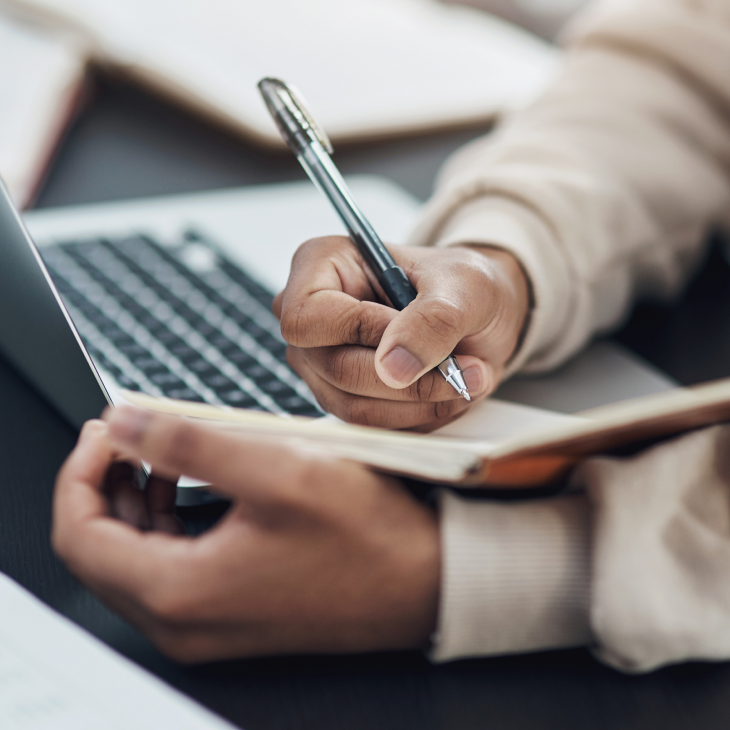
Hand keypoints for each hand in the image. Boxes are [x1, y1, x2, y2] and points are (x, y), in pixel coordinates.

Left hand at [52, 409, 439, 662]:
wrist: (421, 581)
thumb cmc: (365, 535)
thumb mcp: (276, 471)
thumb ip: (188, 443)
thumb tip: (124, 424)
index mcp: (182, 592)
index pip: (79, 535)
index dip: (79, 473)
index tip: (104, 433)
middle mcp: (183, 622)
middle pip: (99, 550)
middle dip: (102, 484)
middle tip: (123, 436)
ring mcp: (205, 624)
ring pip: (131, 559)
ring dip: (132, 501)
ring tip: (154, 454)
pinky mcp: (228, 613)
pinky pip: (168, 569)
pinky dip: (163, 523)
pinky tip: (188, 487)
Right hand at [273, 238, 529, 430]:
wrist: (480, 317)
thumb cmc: (463, 287)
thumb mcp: (465, 288)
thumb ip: (432, 320)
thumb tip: (393, 368)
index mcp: (322, 266)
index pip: (308, 317)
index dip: (362, 332)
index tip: (420, 336)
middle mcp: (311, 318)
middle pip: (336, 368)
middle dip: (409, 378)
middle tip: (467, 368)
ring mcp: (321, 364)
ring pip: (354, 406)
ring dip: (419, 402)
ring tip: (465, 378)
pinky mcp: (342, 398)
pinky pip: (373, 425)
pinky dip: (418, 415)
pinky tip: (446, 392)